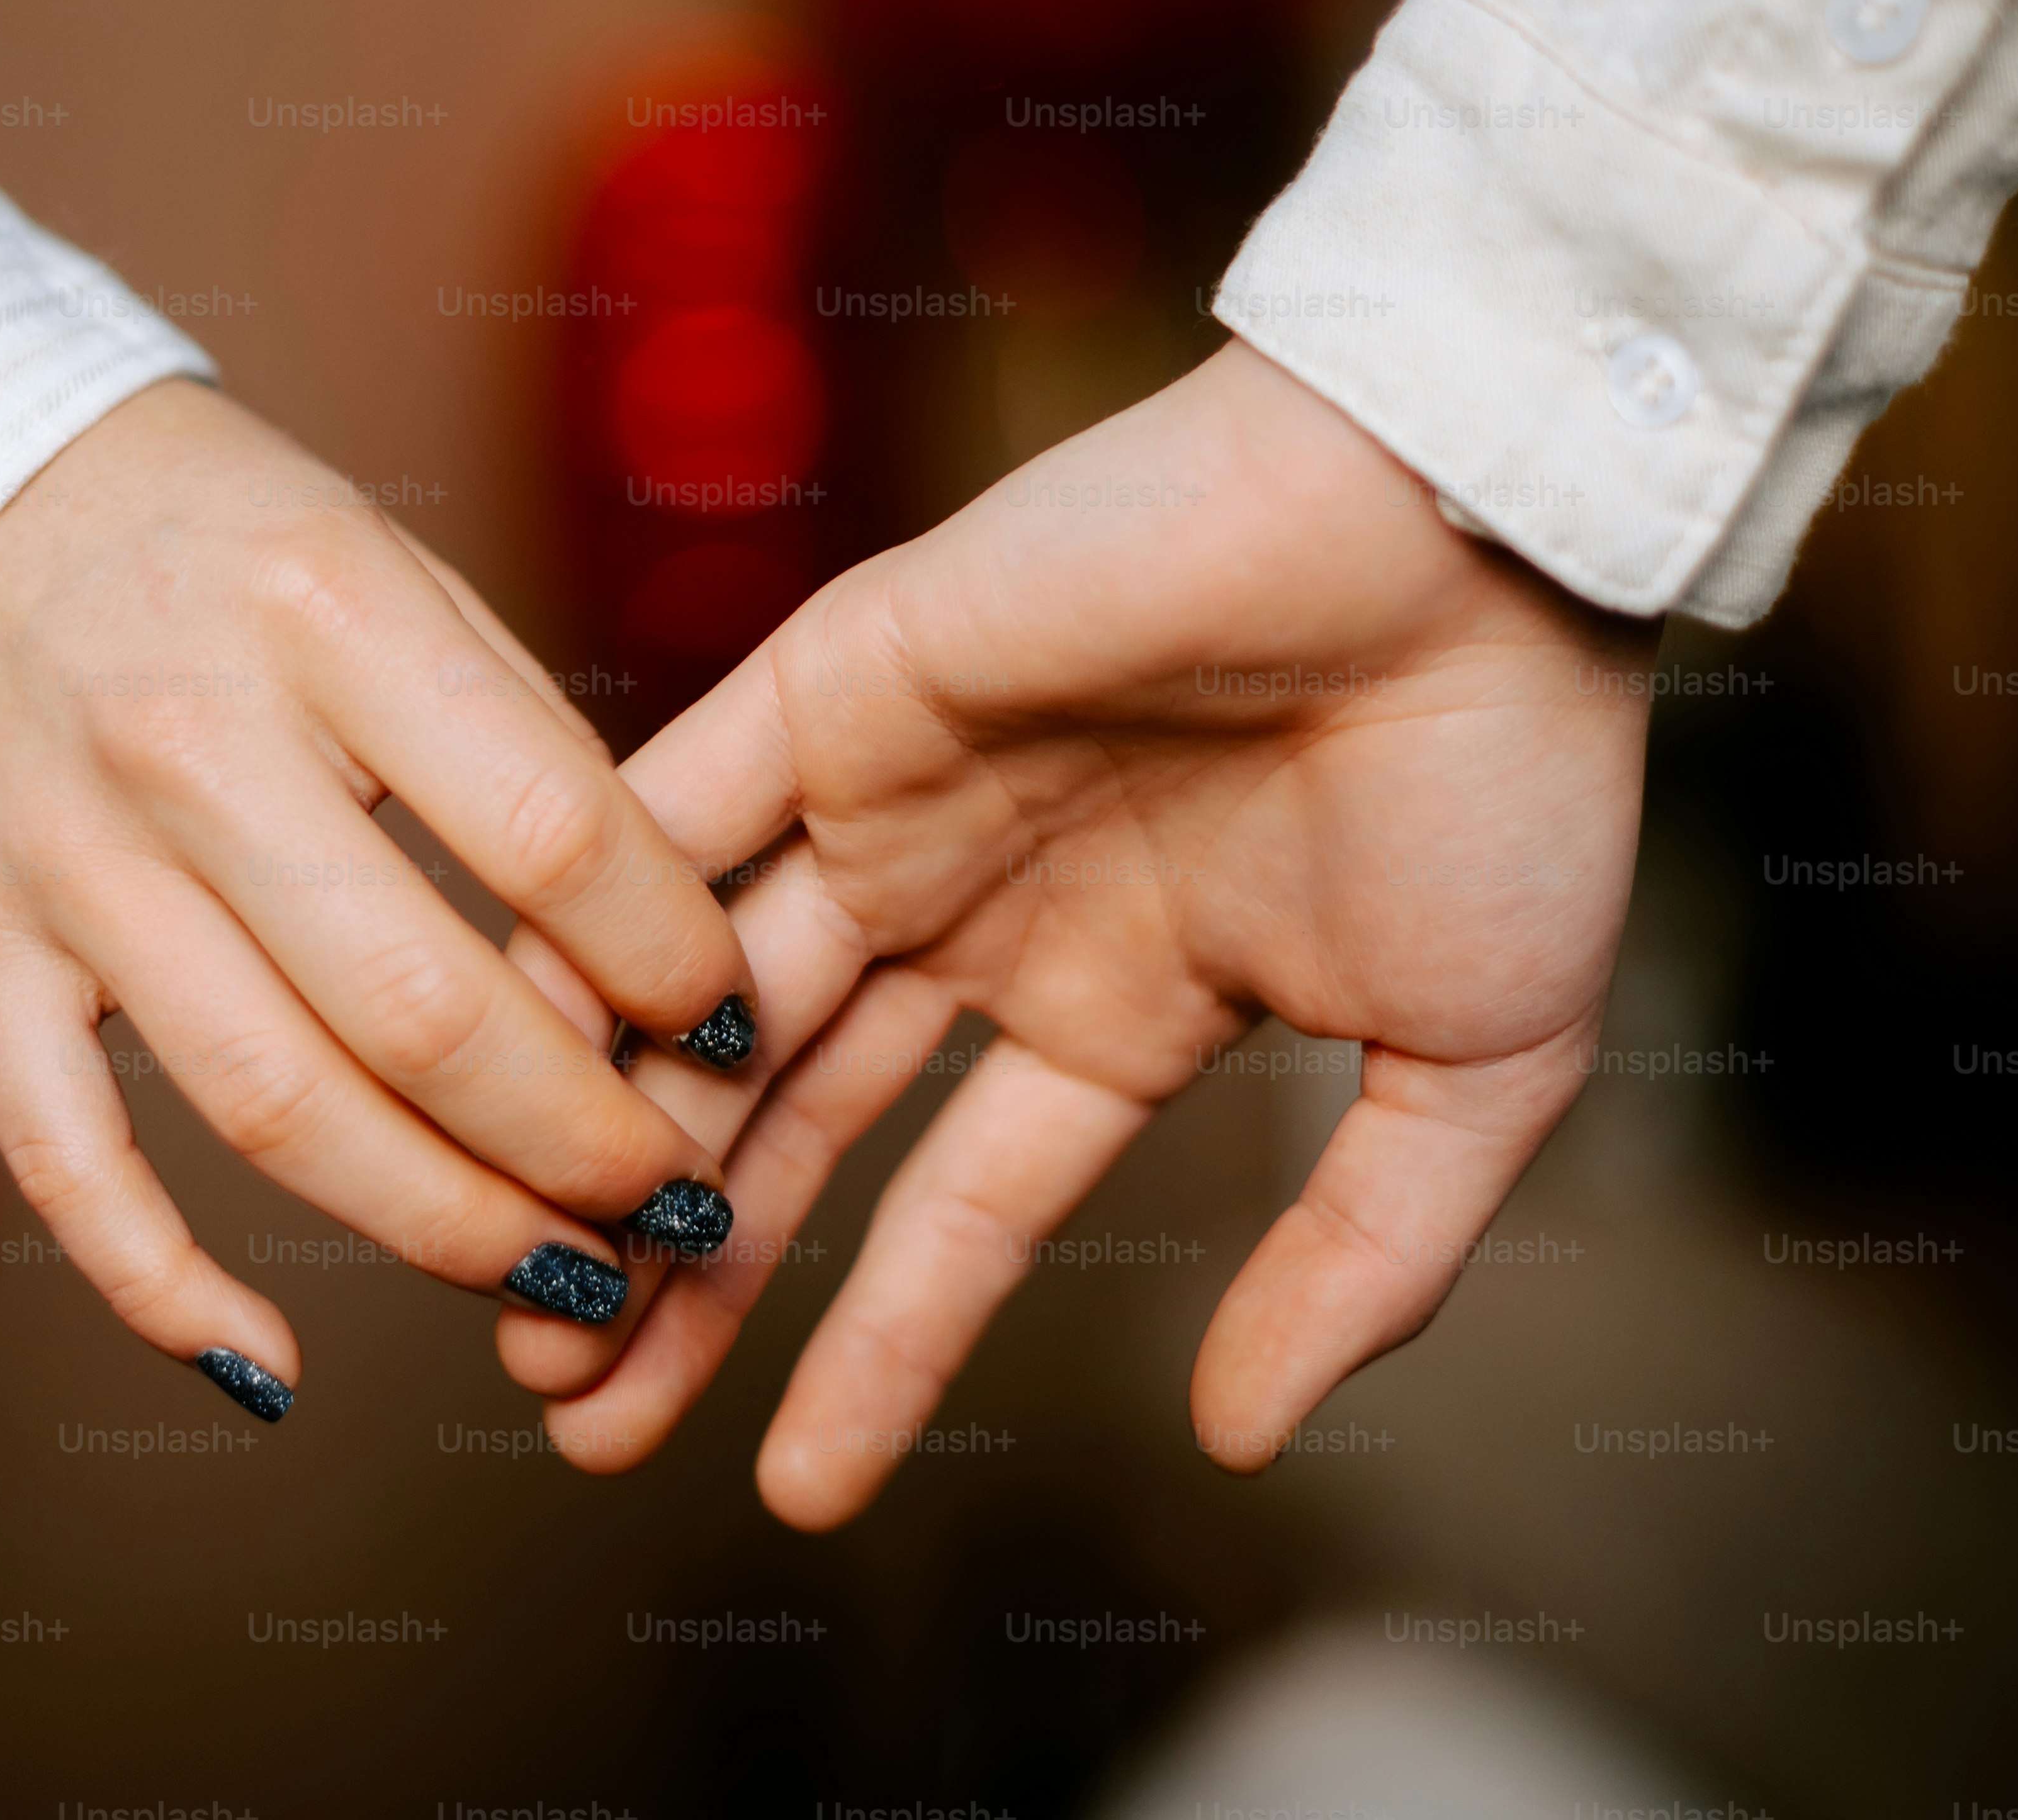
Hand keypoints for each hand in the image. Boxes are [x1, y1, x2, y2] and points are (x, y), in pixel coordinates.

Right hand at [0, 379, 754, 1416]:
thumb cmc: (202, 530)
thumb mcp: (377, 558)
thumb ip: (509, 729)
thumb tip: (660, 933)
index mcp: (325, 611)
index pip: (549, 827)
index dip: (666, 956)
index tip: (730, 1022)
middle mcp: (190, 740)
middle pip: (423, 1012)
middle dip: (583, 1144)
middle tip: (676, 1204)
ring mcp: (66, 859)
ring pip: (276, 1112)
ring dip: (442, 1230)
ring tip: (564, 1280)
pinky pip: (64, 1165)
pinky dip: (164, 1291)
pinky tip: (273, 1368)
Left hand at [492, 342, 1655, 1520]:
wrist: (1475, 529)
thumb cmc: (1513, 767)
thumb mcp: (1479, 1071)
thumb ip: (1365, 1258)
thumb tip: (1246, 1437)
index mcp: (1123, 998)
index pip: (955, 1211)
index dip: (870, 1349)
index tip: (786, 1487)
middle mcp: (985, 908)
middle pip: (786, 1122)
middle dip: (682, 1267)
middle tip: (571, 1407)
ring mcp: (901, 794)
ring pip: (701, 988)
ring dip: (598, 1115)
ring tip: (511, 1268)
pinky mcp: (845, 673)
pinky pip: (678, 798)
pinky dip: (587, 907)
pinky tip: (504, 1031)